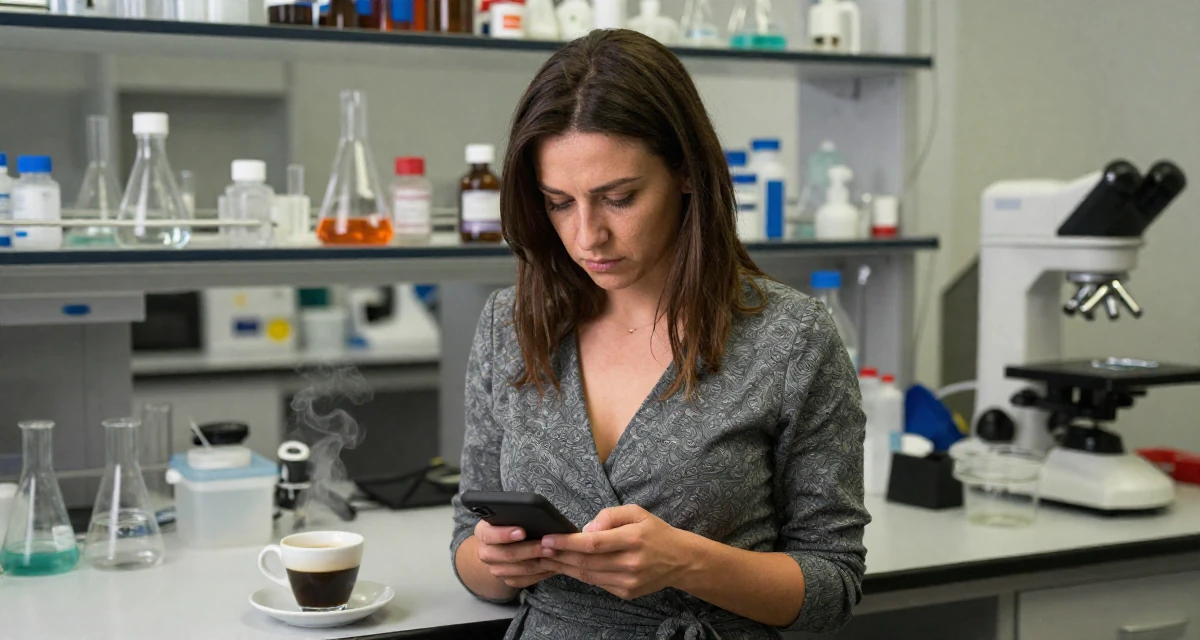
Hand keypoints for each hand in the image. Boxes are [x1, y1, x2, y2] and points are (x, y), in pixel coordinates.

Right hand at [473, 519, 556, 589]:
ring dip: (538, 562)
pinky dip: (540, 573)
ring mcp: (495, 569)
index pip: (490, 534)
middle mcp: (486, 553)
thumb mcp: (506, 516)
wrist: (500, 545)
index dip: (505, 534)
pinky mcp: (506, 580)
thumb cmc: (508, 525)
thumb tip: (533, 516)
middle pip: (508, 554)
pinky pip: (525, 580)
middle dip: (530, 549)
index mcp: (483, 533)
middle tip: (547, 544)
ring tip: (553, 553)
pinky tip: (552, 566)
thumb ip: (514, 516)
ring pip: (518, 569)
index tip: (521, 532)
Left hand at [538, 505, 697, 600]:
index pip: (593, 543)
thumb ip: (610, 515)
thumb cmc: (655, 532)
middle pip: (587, 562)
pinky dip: (581, 574)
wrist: (680, 560)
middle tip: (541, 548)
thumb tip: (585, 529)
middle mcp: (631, 563)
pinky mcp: (626, 593)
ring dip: (566, 567)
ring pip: (589, 575)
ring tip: (549, 558)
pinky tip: (569, 566)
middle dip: (560, 555)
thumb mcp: (636, 512)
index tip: (549, 539)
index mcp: (633, 539)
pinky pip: (597, 583)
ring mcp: (628, 581)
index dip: (568, 543)